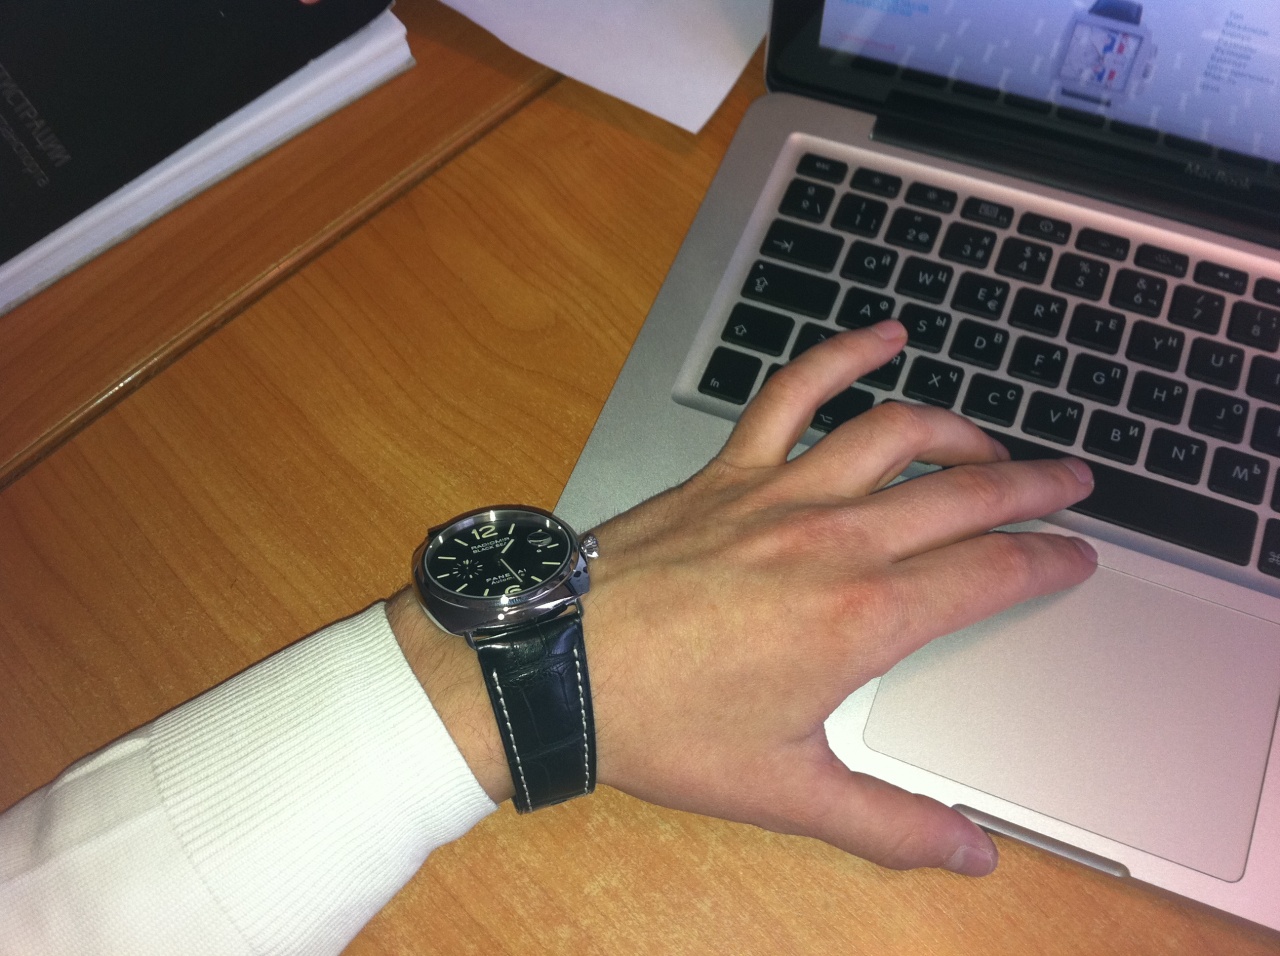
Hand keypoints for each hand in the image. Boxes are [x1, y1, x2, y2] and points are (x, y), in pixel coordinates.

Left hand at [581, 320, 1095, 875]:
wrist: (557, 670)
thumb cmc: (664, 728)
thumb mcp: (787, 792)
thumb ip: (889, 824)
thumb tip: (971, 857)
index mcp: (863, 619)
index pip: (992, 575)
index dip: (1049, 561)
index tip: (1079, 556)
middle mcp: (835, 541)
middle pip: (965, 495)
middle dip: (1033, 488)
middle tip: (1071, 483)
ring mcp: (780, 493)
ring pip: (897, 436)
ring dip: (960, 431)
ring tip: (992, 444)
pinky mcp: (728, 470)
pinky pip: (793, 393)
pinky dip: (840, 355)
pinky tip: (880, 336)